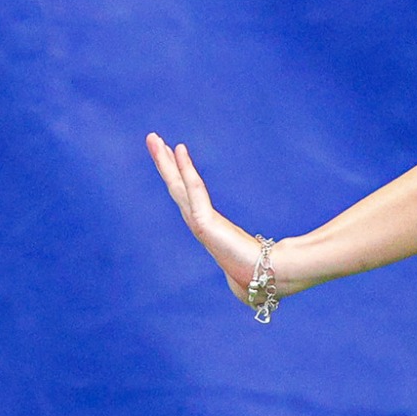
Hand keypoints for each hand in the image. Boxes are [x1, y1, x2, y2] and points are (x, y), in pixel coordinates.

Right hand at [146, 132, 266, 306]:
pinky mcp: (204, 224)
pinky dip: (185, 169)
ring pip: (177, 184)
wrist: (265, 277)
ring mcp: (198, 222)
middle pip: (175, 185)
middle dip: (162, 162)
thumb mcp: (250, 252)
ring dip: (165, 161)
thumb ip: (250, 247)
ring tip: (154, 139)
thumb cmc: (260, 268)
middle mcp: (197, 221)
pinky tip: (179, 150)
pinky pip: (193, 190)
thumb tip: (260, 247)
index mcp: (206, 224)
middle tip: (151, 138)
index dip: (177, 172)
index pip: (186, 193)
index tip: (170, 151)